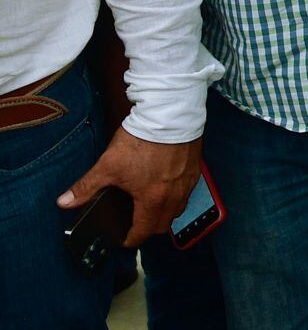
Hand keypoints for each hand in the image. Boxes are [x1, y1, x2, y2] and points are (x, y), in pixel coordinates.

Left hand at [59, 129, 200, 246]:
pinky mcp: (195, 170)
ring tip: (151, 205)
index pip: (143, 232)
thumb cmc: (142, 141)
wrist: (169, 116)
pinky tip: (165, 184)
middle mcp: (174, 196)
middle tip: (136, 224)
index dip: (131, 239)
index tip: (124, 239)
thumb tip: (64, 202)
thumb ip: (86, 187)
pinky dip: (176, 195)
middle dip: (149, 228)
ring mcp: (187, 183)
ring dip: (165, 213)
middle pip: (164, 225)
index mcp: (152, 200)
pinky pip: (187, 192)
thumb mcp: (107, 166)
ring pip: (178, 210)